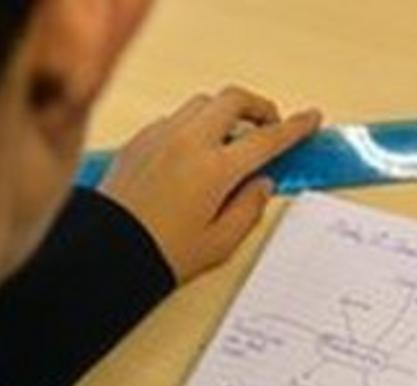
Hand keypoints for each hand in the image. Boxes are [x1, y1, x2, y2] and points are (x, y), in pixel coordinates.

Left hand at [97, 86, 320, 281]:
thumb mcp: (219, 243)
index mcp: (214, 170)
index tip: (310, 119)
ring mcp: (159, 137)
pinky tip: (195, 153)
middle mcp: (187, 143)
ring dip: (224, 113)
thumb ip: (249, 208)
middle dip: (258, 106)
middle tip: (268, 126)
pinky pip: (174, 119)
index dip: (295, 127)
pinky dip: (193, 125)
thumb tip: (262, 183)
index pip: (267, 138)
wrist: (106, 254)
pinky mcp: (138, 141)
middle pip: (233, 99)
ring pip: (202, 103)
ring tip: (231, 140)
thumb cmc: (160, 254)